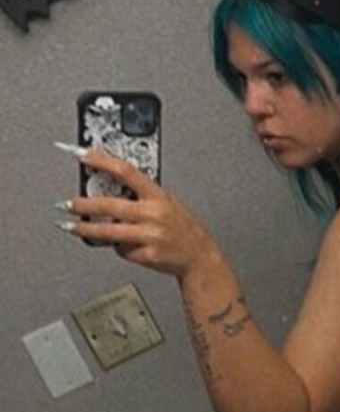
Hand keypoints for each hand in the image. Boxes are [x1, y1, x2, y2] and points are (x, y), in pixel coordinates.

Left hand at [58, 148, 218, 278]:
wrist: (199, 256)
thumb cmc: (182, 227)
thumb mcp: (166, 202)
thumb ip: (140, 196)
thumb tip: (108, 189)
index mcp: (157, 195)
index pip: (125, 172)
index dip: (102, 161)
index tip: (82, 155)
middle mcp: (153, 214)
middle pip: (110, 205)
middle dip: (83, 205)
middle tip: (67, 204)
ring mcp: (150, 236)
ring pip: (109, 231)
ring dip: (86, 229)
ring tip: (72, 227)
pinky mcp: (147, 255)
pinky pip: (122, 250)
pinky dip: (119, 247)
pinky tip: (126, 245)